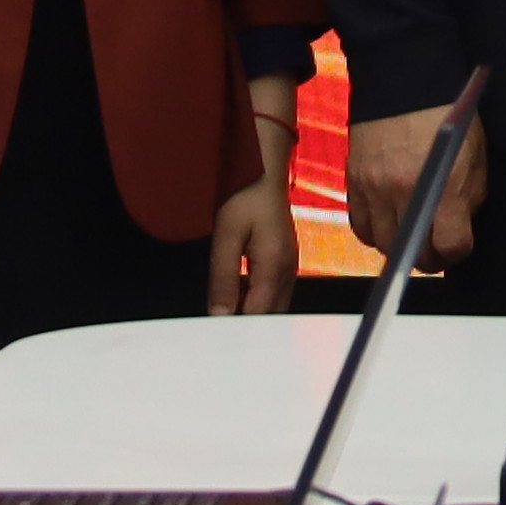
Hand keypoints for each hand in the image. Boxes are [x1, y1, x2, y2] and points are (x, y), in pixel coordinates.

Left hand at [209, 174, 300, 313]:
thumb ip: (223, 278)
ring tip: (227, 311)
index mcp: (274, 267)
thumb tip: (220, 314)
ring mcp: (290, 268)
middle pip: (270, 316)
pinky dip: (258, 301)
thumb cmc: (246, 196)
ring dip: (252, 313)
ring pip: (275, 308)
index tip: (215, 331)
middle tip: (219, 324)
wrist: (264, 173)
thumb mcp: (226, 236)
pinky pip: (276, 295)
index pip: (256, 314)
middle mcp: (287, 272)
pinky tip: (240, 296)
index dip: (235, 327)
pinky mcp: (286, 263)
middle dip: (245, 324)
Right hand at [343, 98, 486, 264]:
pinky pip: (360, 226)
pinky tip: (388, 223)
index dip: (458, 252)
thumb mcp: (475, 154)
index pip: (451, 246)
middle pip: (416, 254)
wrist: (405, 79)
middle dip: (430, 258)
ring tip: (412, 237)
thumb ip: (469, 197)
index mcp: (445, 185)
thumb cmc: (448, 115)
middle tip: (436, 249)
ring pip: (385, 245)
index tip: (457, 247)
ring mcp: (375, 189)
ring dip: (401, 247)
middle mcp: (406, 193)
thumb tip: (458, 227)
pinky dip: (375, 231)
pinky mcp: (354, 181)